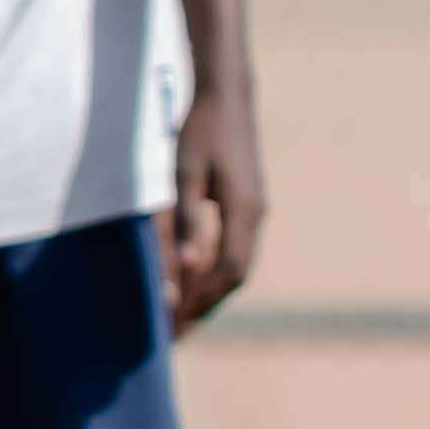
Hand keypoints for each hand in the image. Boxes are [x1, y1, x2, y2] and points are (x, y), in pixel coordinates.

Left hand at [159, 90, 266, 329]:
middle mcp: (255, 216)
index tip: (173, 325)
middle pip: (235, 276)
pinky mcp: (246, 203)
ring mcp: (254, 210)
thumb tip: (183, 268)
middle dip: (205, 306)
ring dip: (209, 291)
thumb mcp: (184, 175)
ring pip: (235, 264)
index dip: (201, 302)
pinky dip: (211, 269)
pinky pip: (232, 247)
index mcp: (243, 212)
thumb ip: (184, 222)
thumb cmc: (200, 131)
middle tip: (174, 333)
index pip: (227, 273)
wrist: (227, 95)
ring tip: (179, 313)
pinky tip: (189, 276)